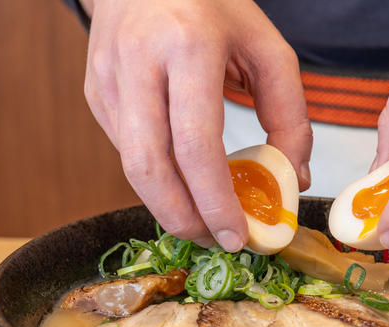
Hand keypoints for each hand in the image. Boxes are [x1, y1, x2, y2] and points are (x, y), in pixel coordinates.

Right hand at [82, 0, 311, 251]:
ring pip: (132, 168)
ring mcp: (107, 80)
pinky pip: (127, 152)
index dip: (215, 201)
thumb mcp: (267, 46)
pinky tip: (182, 181)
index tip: (237, 236)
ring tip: (204, 220)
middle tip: (216, 240)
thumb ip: (289, 113)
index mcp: (187, 44)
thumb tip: (292, 179)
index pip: (195, 144)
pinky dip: (157, 178)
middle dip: (184, 218)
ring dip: (168, 206)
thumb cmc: (213, 5)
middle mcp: (137, 62)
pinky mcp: (96, 93)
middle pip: (149, 168)